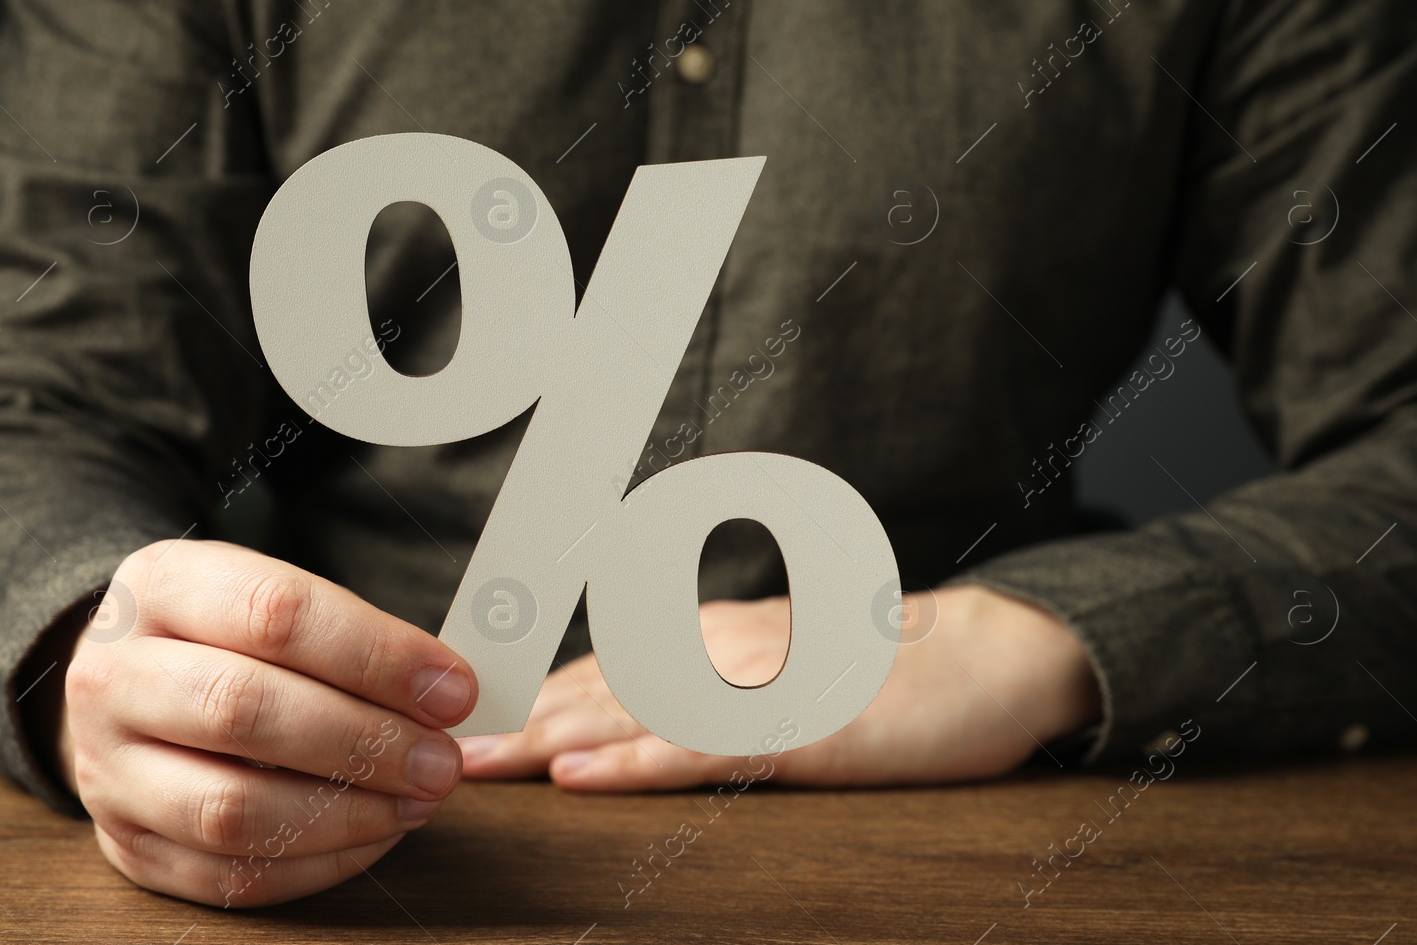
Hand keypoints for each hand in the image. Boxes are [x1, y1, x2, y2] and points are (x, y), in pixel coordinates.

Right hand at [53, 539, 476, 906]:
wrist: (126, 682)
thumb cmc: (230, 636)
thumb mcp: (275, 596)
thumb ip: (358, 636)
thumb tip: (454, 690)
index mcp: (160, 586)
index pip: (274, 613)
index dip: (376, 655)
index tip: (453, 689)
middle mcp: (113, 675)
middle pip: (243, 710)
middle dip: (364, 741)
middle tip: (443, 760)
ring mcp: (106, 769)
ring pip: (229, 808)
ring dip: (346, 814)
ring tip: (419, 801)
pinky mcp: (124, 847)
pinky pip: (228, 876)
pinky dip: (317, 864)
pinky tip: (375, 835)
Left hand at [457, 585, 1100, 788]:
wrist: (994, 654)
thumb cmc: (894, 669)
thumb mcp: (790, 667)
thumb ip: (713, 679)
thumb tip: (630, 705)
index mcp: (716, 641)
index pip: (598, 671)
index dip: (522, 700)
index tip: (454, 724)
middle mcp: (720, 654)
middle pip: (591, 690)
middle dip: (506, 723)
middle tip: (422, 747)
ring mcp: (758, 692)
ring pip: (627, 716)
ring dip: (541, 743)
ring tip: (467, 765)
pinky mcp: (799, 731)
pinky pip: (701, 750)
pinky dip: (633, 764)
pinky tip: (581, 776)